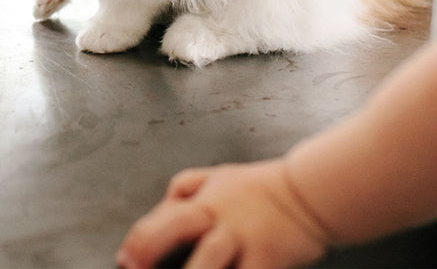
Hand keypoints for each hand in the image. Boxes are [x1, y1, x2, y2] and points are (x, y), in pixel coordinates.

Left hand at [116, 161, 329, 268]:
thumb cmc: (260, 189)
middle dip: (151, 247)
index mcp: (205, 198)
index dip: (139, 240)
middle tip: (134, 268)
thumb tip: (157, 211)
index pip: (164, 215)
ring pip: (210, 259)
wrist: (311, 194)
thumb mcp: (217, 177)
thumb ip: (185, 191)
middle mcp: (221, 216)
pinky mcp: (269, 260)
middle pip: (178, 224)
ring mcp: (245, 238)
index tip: (125, 261)